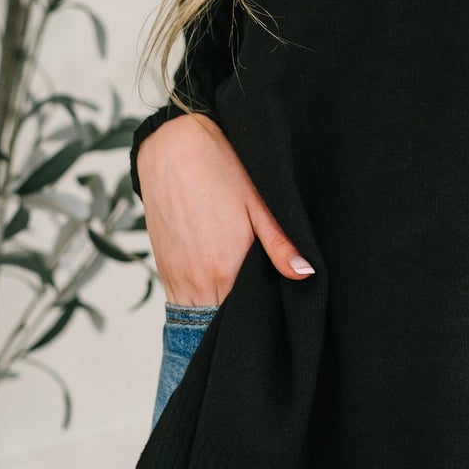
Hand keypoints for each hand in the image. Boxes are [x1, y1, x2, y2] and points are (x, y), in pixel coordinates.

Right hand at [135, 112, 314, 304]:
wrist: (173, 145)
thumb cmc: (219, 168)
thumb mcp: (258, 203)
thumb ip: (280, 244)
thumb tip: (305, 274)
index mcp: (224, 267)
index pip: (242, 317)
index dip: (259, 317)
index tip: (271, 311)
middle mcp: (195, 279)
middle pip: (217, 322)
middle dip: (236, 319)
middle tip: (257, 303)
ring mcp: (174, 275)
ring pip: (195, 315)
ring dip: (214, 311)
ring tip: (238, 295)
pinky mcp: (163, 267)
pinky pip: (180, 299)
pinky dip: (197, 299)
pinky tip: (216, 281)